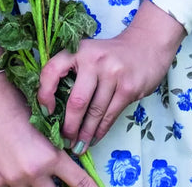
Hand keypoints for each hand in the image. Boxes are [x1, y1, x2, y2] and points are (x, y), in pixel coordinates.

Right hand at [0, 74, 95, 186]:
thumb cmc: (20, 104)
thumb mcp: (46, 126)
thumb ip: (56, 149)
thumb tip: (68, 160)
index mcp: (49, 157)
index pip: (78, 182)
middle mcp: (33, 173)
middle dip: (61, 186)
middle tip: (62, 177)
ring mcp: (13, 180)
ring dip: (41, 183)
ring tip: (38, 166)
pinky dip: (21, 181)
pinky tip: (19, 166)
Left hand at [37, 0, 185, 152]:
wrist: (147, 45)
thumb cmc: (111, 54)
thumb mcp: (89, 54)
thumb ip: (73, 73)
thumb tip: (54, 109)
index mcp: (79, 50)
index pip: (53, 70)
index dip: (44, 93)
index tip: (46, 112)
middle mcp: (95, 59)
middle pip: (77, 101)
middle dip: (69, 126)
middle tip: (64, 140)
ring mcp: (114, 73)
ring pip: (94, 112)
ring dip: (85, 134)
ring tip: (78, 146)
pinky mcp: (128, 87)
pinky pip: (110, 115)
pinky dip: (100, 131)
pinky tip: (94, 139)